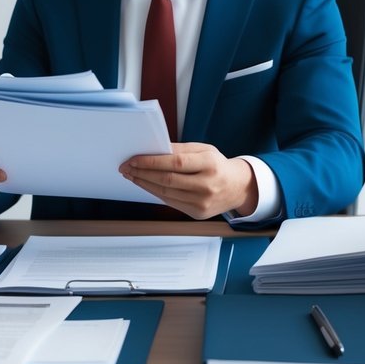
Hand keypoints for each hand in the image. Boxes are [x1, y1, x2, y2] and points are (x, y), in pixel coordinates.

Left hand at [119, 143, 257, 218]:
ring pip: (166, 193)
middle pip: (167, 180)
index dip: (151, 162)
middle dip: (142, 173)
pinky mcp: (197, 214)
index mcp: (210, 164)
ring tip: (132, 176)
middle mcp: (207, 185)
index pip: (175, 163)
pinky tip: (146, 185)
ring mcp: (202, 202)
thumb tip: (155, 150)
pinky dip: (155, 193)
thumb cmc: (218, 165)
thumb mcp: (204, 150)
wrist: (238, 188)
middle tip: (126, 167)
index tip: (134, 159)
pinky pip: (170, 202)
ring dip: (144, 184)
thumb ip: (180, 149)